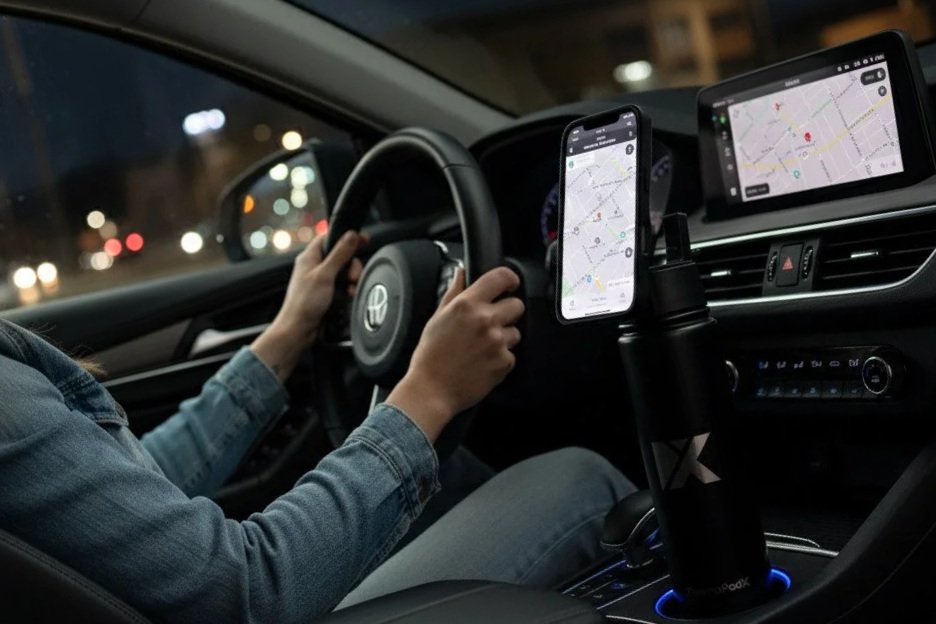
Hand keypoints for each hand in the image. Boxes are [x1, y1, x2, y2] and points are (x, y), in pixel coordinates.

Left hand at [251, 231, 365, 380]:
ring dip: (351, 279)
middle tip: (351, 275)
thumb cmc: (304, 303)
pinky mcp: (327, 293)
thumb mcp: (325, 275)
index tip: (362, 239)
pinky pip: (343, 285)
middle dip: (351, 265)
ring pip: (344, 271)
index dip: (346, 236)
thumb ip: (340, 254)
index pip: (330, 237)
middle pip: (342, 255)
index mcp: (310, 257)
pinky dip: (348, 289)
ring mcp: (321, 280)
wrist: (299, 330)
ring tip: (349, 288)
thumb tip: (351, 235)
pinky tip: (347, 295)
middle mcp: (315, 266)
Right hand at [387, 267, 523, 441]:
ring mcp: (497, 341)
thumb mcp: (437, 318)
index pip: (501, 277)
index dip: (509, 278)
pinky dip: (500, 358)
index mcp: (467, 304)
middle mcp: (485, 320)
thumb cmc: (430, 356)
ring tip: (481, 348)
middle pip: (516, 304)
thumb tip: (461, 272)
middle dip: (507, 312)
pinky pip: (511, 354)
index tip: (509, 284)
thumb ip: (454, 292)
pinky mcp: (504, 362)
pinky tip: (482, 362)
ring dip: (503, 338)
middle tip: (491, 323)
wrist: (431, 390)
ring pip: (515, 331)